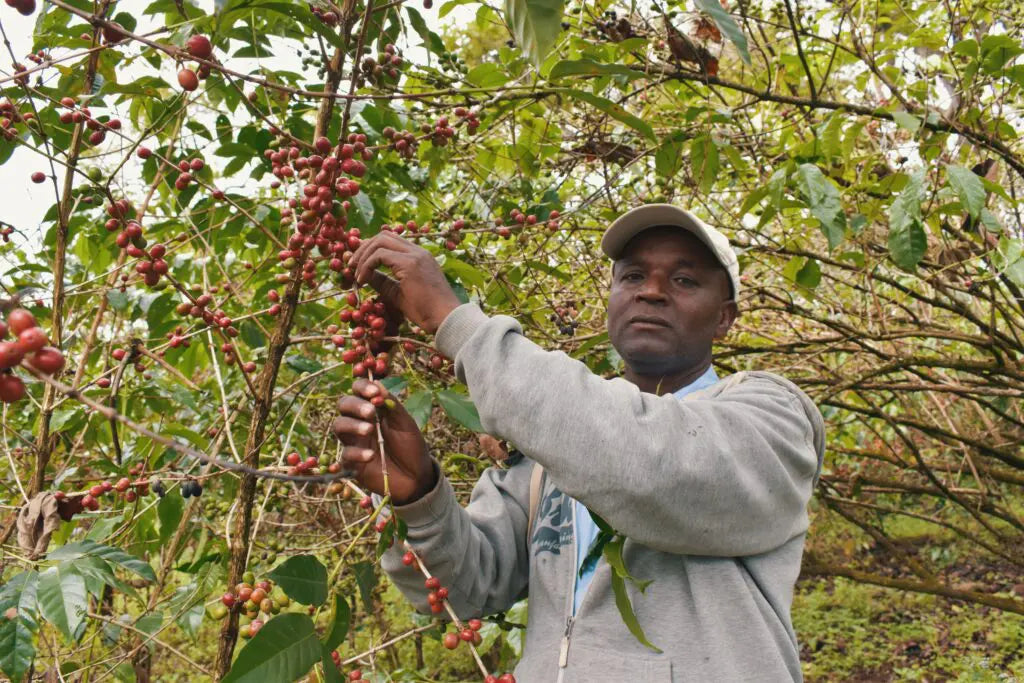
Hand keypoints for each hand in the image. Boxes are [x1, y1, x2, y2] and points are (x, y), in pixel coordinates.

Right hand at [332, 379, 436, 504]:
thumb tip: (378, 385)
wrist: (415, 477)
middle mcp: (360, 421)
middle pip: (344, 404)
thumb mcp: (406, 423)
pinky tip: (371, 455)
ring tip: (370, 430)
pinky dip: (357, 452)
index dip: (362, 386)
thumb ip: (392, 405)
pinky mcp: (352, 462)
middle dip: (356, 405)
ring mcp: (354, 441)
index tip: (374, 392)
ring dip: (352, 425)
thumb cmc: (410, 446)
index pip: (359, 389)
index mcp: (373, 408)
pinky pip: (346, 453)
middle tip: (371, 412)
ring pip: (339, 425)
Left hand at [349, 231, 461, 333]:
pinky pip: (380, 255)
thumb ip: (383, 281)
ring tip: (355, 275)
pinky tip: (362, 280)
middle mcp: (418, 251)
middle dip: (363, 248)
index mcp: (419, 256)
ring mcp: (415, 256)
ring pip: (380, 241)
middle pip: (383, 236)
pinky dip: (367, 266)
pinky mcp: (410, 264)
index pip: (390, 240)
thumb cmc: (426, 311)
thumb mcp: (398, 293)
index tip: (358, 265)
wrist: (445, 319)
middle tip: (351, 266)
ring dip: (363, 256)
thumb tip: (364, 275)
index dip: (370, 249)